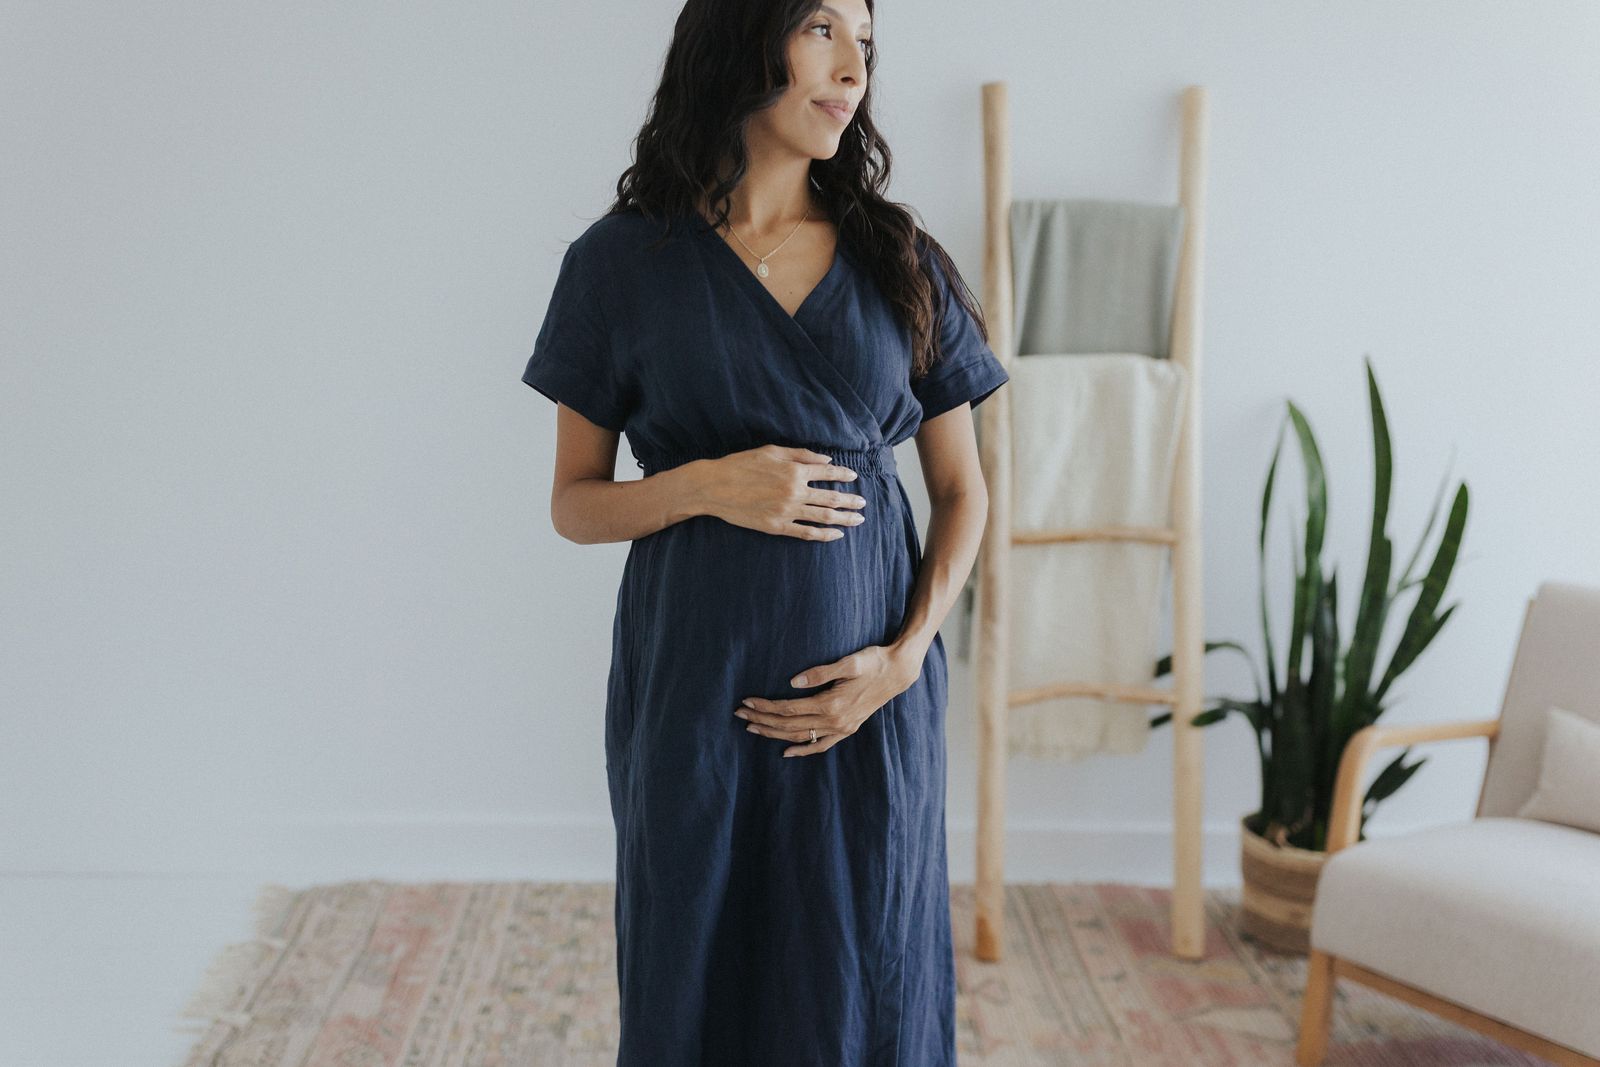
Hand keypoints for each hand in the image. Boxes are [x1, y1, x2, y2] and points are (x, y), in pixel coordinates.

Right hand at [697, 445, 866, 540]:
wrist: (715, 487)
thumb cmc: (741, 465)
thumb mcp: (771, 451)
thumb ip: (801, 454)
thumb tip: (826, 460)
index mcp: (794, 470)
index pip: (828, 473)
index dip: (844, 475)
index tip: (854, 477)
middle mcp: (794, 491)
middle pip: (831, 498)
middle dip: (851, 501)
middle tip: (863, 503)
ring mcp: (786, 511)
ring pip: (823, 517)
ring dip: (844, 519)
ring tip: (858, 519)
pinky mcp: (777, 526)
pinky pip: (806, 533)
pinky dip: (824, 535)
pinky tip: (836, 535)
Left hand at [735, 643, 922, 756]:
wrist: (898, 672)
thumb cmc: (873, 661)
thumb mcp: (849, 661)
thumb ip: (820, 672)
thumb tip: (792, 683)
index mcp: (832, 704)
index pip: (789, 708)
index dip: (765, 706)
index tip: (746, 700)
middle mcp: (836, 721)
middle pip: (790, 725)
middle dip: (762, 719)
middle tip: (740, 713)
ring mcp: (842, 728)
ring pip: (801, 736)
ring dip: (774, 733)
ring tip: (752, 728)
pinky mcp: (847, 729)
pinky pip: (821, 745)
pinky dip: (802, 750)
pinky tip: (786, 752)